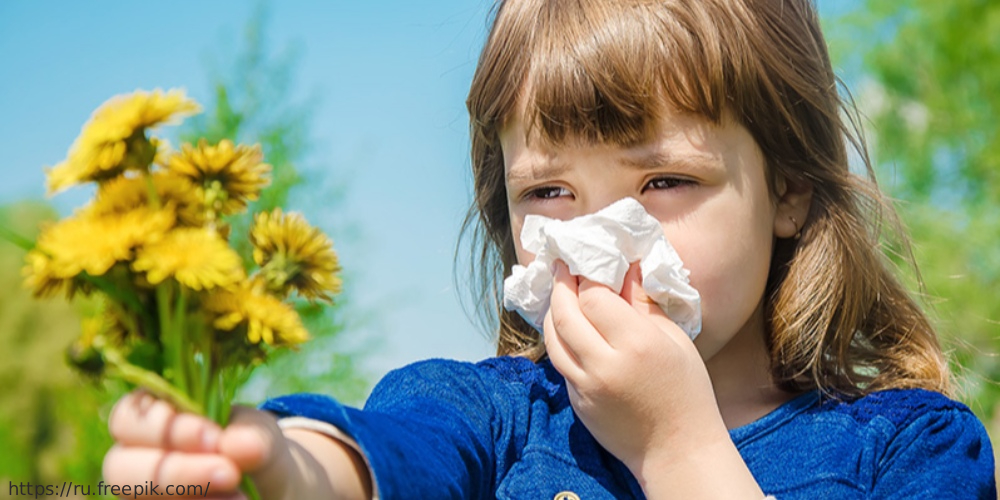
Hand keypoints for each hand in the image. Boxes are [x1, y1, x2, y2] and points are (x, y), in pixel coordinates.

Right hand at [102, 391, 362, 498]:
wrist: (266, 484)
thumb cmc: (250, 445)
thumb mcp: (259, 432)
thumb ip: (250, 435)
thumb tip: (243, 446)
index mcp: (148, 417)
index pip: (128, 419)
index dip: (166, 429)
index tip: (213, 438)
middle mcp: (132, 458)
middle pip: (119, 468)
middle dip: (175, 472)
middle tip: (229, 474)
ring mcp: (140, 494)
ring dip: (190, 497)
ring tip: (240, 498)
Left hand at [543, 261, 743, 491]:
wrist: (676, 449)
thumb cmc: (686, 392)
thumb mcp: (675, 341)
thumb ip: (644, 304)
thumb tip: (627, 269)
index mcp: (636, 344)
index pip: (594, 298)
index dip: (587, 276)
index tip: (587, 262)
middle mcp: (605, 365)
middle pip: (565, 314)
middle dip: (560, 286)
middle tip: (562, 267)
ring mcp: (586, 387)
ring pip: (553, 339)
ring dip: (552, 311)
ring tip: (560, 294)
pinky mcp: (577, 404)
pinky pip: (560, 363)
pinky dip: (560, 340)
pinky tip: (568, 327)